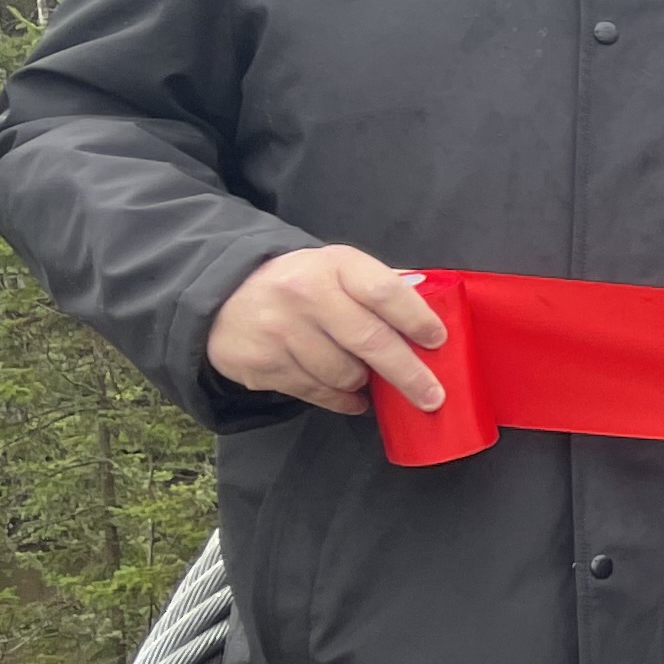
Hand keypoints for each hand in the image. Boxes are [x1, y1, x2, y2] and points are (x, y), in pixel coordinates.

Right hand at [205, 246, 446, 415]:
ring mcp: (280, 330)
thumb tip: (435, 308)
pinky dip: (341, 399)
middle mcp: (305, 294)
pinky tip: (351, 396)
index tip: (438, 341)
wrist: (225, 294)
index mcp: (335, 265)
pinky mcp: (262, 363)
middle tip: (432, 397)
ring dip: (364, 383)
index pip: (385, 291)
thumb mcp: (338, 269)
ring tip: (368, 377)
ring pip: (344, 373)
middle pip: (370, 341)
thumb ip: (381, 286)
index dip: (416, 319)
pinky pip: (317, 392)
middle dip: (408, 374)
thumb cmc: (302, 283)